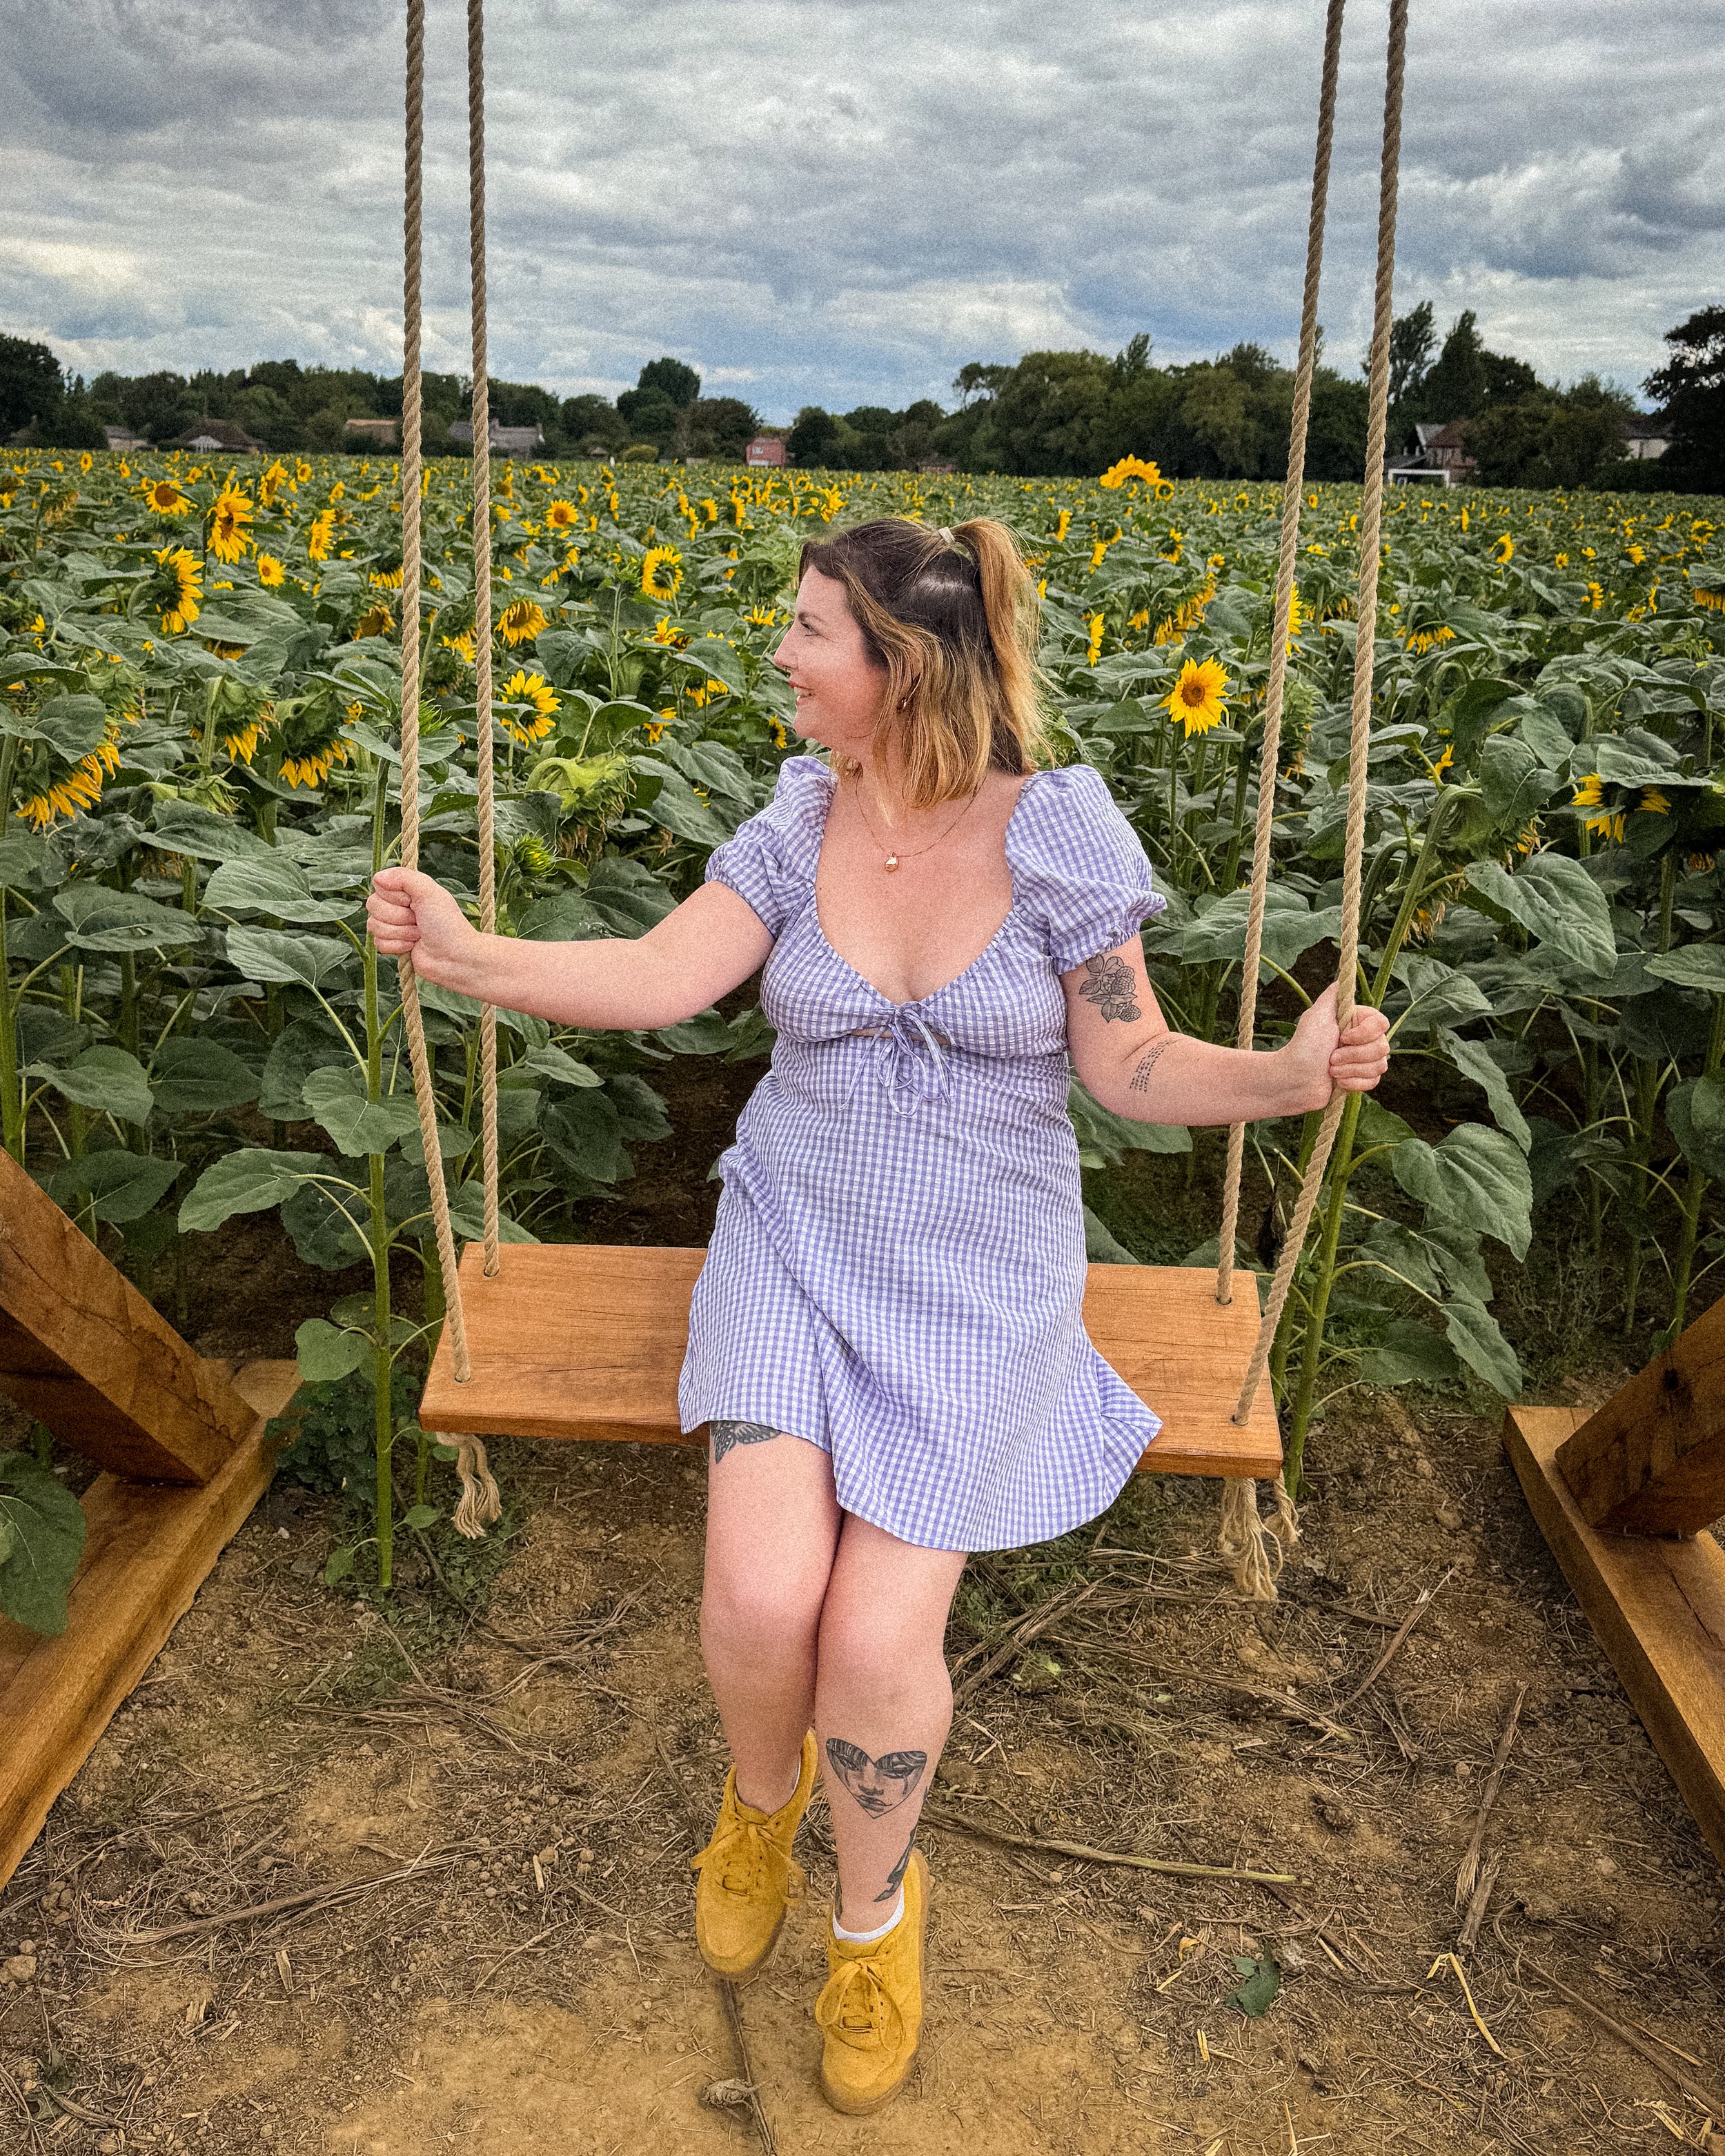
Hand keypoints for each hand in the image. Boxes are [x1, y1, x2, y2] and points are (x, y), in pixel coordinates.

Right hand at [367, 867, 476, 986]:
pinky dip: (397, 946)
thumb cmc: (447, 924)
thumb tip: (377, 877)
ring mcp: (394, 925)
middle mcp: (398, 905)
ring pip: (373, 925)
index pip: (379, 885)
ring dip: (400, 932)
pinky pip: (377, 943)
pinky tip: (412, 946)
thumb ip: (404, 877)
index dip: (395, 896)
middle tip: (419, 921)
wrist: (454, 957)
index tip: (414, 902)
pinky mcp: (392, 944)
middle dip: (398, 916)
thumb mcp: (430, 892)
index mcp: (407, 889)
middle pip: (373, 905)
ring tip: (419, 934)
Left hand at [1282, 984, 1391, 1111]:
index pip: (1381, 1023)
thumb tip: (1341, 979)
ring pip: (1380, 1065)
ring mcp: (1363, 1059)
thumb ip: (1332, 996)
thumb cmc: (1304, 1046)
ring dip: (1352, 1069)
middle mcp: (1362, 1039)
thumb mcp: (1316, 1015)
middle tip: (1331, 1057)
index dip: (1364, 1033)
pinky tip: (1338, 1081)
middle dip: (1354, 1055)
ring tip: (1331, 1069)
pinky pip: (1375, 1081)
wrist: (1294, 1079)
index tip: (1342, 1037)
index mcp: (1356, 1022)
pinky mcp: (1361, 1078)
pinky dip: (1355, 1082)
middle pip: (1382, 1047)